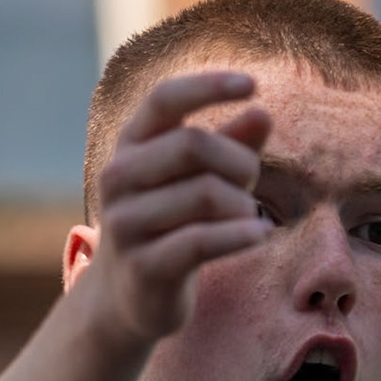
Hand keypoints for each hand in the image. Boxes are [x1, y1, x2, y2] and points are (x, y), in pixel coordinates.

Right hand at [84, 72, 273, 345]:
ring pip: (205, 194)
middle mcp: (118, 177)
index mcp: (131, 145)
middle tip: (251, 184)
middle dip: (238, 161)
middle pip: (193, 144)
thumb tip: (263, 113)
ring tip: (249, 217)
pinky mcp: (144, 266)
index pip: (164, 99)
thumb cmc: (173, 223)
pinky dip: (242, 235)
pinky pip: (202, 241)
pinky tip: (262, 234)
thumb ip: (230, 145)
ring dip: (244, 205)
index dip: (207, 86)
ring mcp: (125, 223)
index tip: (252, 84)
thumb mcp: (199, 178)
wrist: (128, 297)